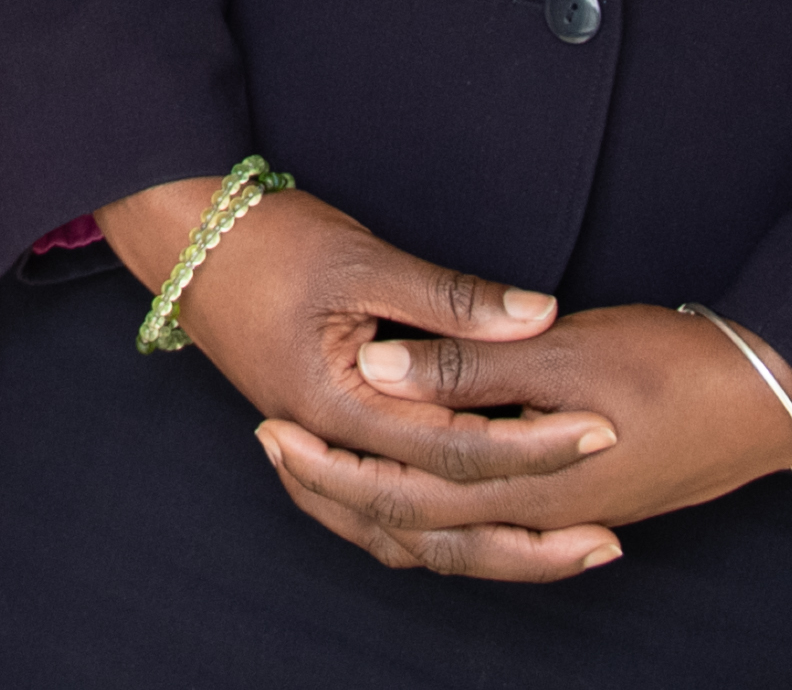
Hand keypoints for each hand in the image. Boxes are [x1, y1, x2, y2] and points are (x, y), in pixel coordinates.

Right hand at [102, 183, 604, 529]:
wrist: (183, 238)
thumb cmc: (267, 242)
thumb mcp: (362, 259)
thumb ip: (450, 299)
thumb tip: (539, 314)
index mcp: (337, 408)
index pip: (455, 449)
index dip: (534, 443)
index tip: (602, 430)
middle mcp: (328, 450)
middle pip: (438, 519)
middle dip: (526, 528)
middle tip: (608, 531)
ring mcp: (320, 456)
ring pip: (408, 537)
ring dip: (486, 551)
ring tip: (562, 553)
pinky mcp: (321, 447)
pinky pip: (383, 516)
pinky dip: (437, 533)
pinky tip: (482, 531)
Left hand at [257, 303, 791, 580]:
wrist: (775, 393)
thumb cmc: (675, 365)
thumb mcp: (565, 350)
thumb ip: (468, 360)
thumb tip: (376, 365)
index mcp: (525, 486)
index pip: (404, 495)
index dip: (332, 466)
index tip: (270, 428)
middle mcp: (540, 517)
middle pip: (415, 527)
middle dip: (339, 491)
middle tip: (272, 446)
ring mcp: (564, 515)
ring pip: (450, 535)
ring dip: (383, 506)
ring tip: (323, 470)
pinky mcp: (583, 500)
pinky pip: (485, 525)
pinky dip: (435, 512)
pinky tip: (420, 484)